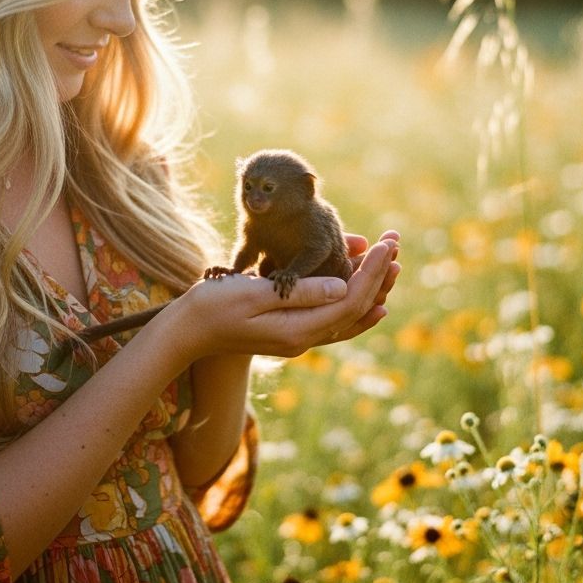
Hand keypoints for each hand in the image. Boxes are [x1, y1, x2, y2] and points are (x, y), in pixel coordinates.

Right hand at [164, 231, 399, 364]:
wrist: (187, 331)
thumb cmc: (212, 306)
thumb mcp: (253, 294)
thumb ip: (300, 291)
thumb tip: (343, 286)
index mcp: (297, 329)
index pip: (349, 298)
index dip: (371, 270)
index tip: (385, 243)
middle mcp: (304, 338)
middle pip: (356, 309)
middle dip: (379, 276)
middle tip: (395, 244)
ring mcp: (298, 338)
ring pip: (349, 316)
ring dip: (372, 290)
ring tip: (391, 264)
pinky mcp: (290, 332)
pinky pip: (334, 321)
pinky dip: (356, 306)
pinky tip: (370, 300)